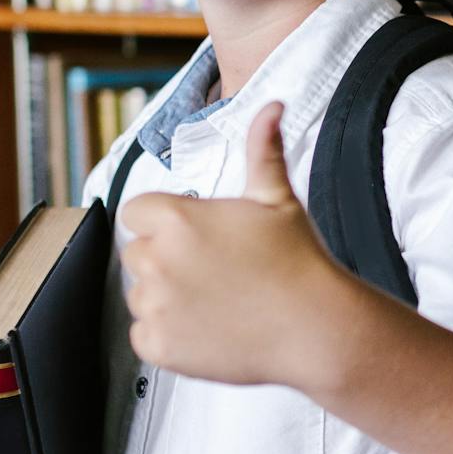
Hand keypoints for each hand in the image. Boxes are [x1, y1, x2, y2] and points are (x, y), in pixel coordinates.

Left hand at [117, 101, 359, 389]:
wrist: (315, 326)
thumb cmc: (299, 261)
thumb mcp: (278, 198)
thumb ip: (262, 149)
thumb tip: (272, 107)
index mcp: (176, 218)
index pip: (137, 213)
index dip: (164, 225)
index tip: (197, 240)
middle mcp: (157, 259)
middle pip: (138, 255)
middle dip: (166, 262)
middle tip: (215, 273)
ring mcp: (155, 305)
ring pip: (141, 297)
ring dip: (167, 300)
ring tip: (217, 303)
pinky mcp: (158, 345)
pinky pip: (145, 337)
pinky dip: (169, 337)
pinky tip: (209, 329)